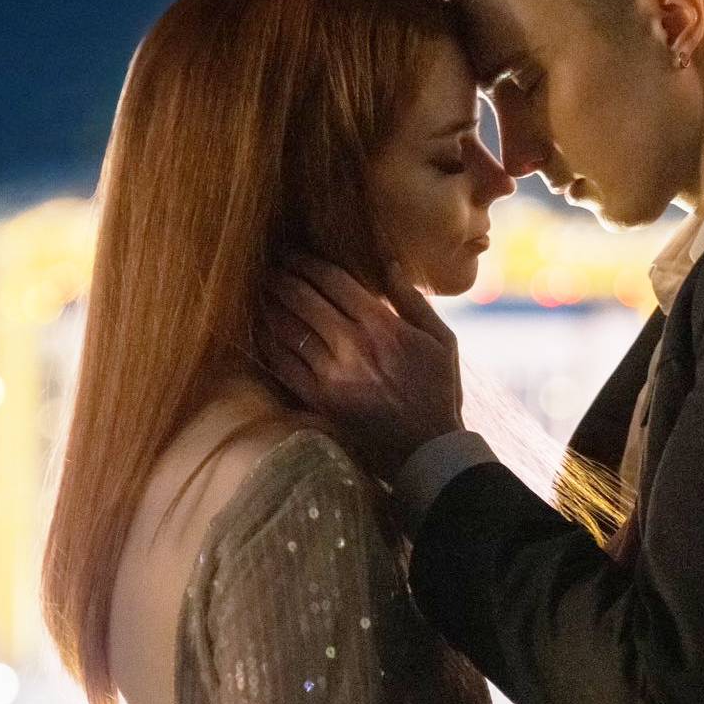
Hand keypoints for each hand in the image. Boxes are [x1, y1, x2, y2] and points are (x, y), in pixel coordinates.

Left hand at [261, 256, 464, 478]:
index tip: (295, 253)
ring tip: (260, 291)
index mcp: (384, 327)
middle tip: (271, 266)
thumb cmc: (439, 391)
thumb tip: (390, 264)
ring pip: (287, 328)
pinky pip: (282, 364)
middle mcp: (354, 346)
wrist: (428, 450)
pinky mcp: (318, 400)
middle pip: (304, 299)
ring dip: (270, 304)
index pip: (334, 281)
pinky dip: (267, 343)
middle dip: (283, 277)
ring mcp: (332, 375)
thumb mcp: (442, 340)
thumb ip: (414, 301)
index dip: (308, 262)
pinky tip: (260, 329)